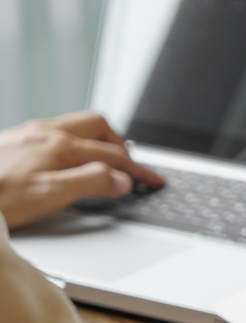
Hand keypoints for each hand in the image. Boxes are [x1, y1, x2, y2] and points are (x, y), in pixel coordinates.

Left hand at [0, 111, 163, 229]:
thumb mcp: (50, 196)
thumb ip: (90, 184)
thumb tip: (121, 180)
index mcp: (60, 146)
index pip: (112, 155)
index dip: (137, 170)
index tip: (152, 180)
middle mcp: (46, 133)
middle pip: (98, 126)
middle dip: (120, 143)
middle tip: (130, 164)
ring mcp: (29, 133)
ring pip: (77, 125)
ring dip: (98, 139)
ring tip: (105, 158)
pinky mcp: (16, 139)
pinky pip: (57, 130)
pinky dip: (76, 141)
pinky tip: (69, 157)